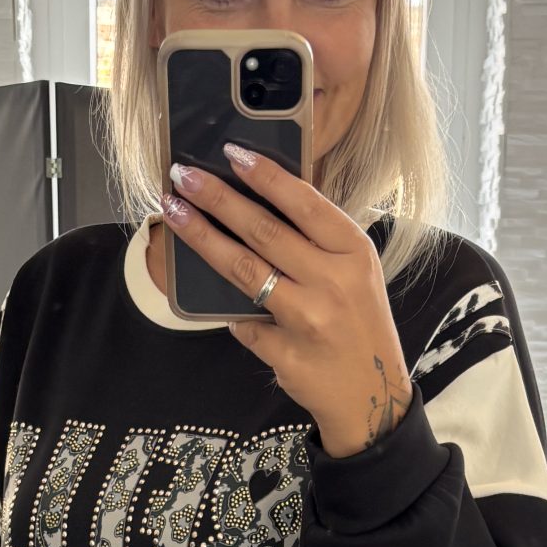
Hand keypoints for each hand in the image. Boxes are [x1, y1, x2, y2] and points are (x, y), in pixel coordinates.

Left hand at [161, 148, 412, 457]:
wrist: (370, 395)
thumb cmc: (358, 324)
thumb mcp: (355, 272)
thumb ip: (316, 240)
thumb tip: (256, 200)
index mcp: (353, 252)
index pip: (304, 202)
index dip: (264, 175)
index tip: (231, 152)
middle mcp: (333, 282)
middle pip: (263, 231)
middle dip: (217, 198)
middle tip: (183, 176)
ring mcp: (308, 319)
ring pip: (243, 269)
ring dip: (202, 237)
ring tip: (175, 212)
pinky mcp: (284, 353)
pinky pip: (242, 320)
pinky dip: (227, 308)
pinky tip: (212, 295)